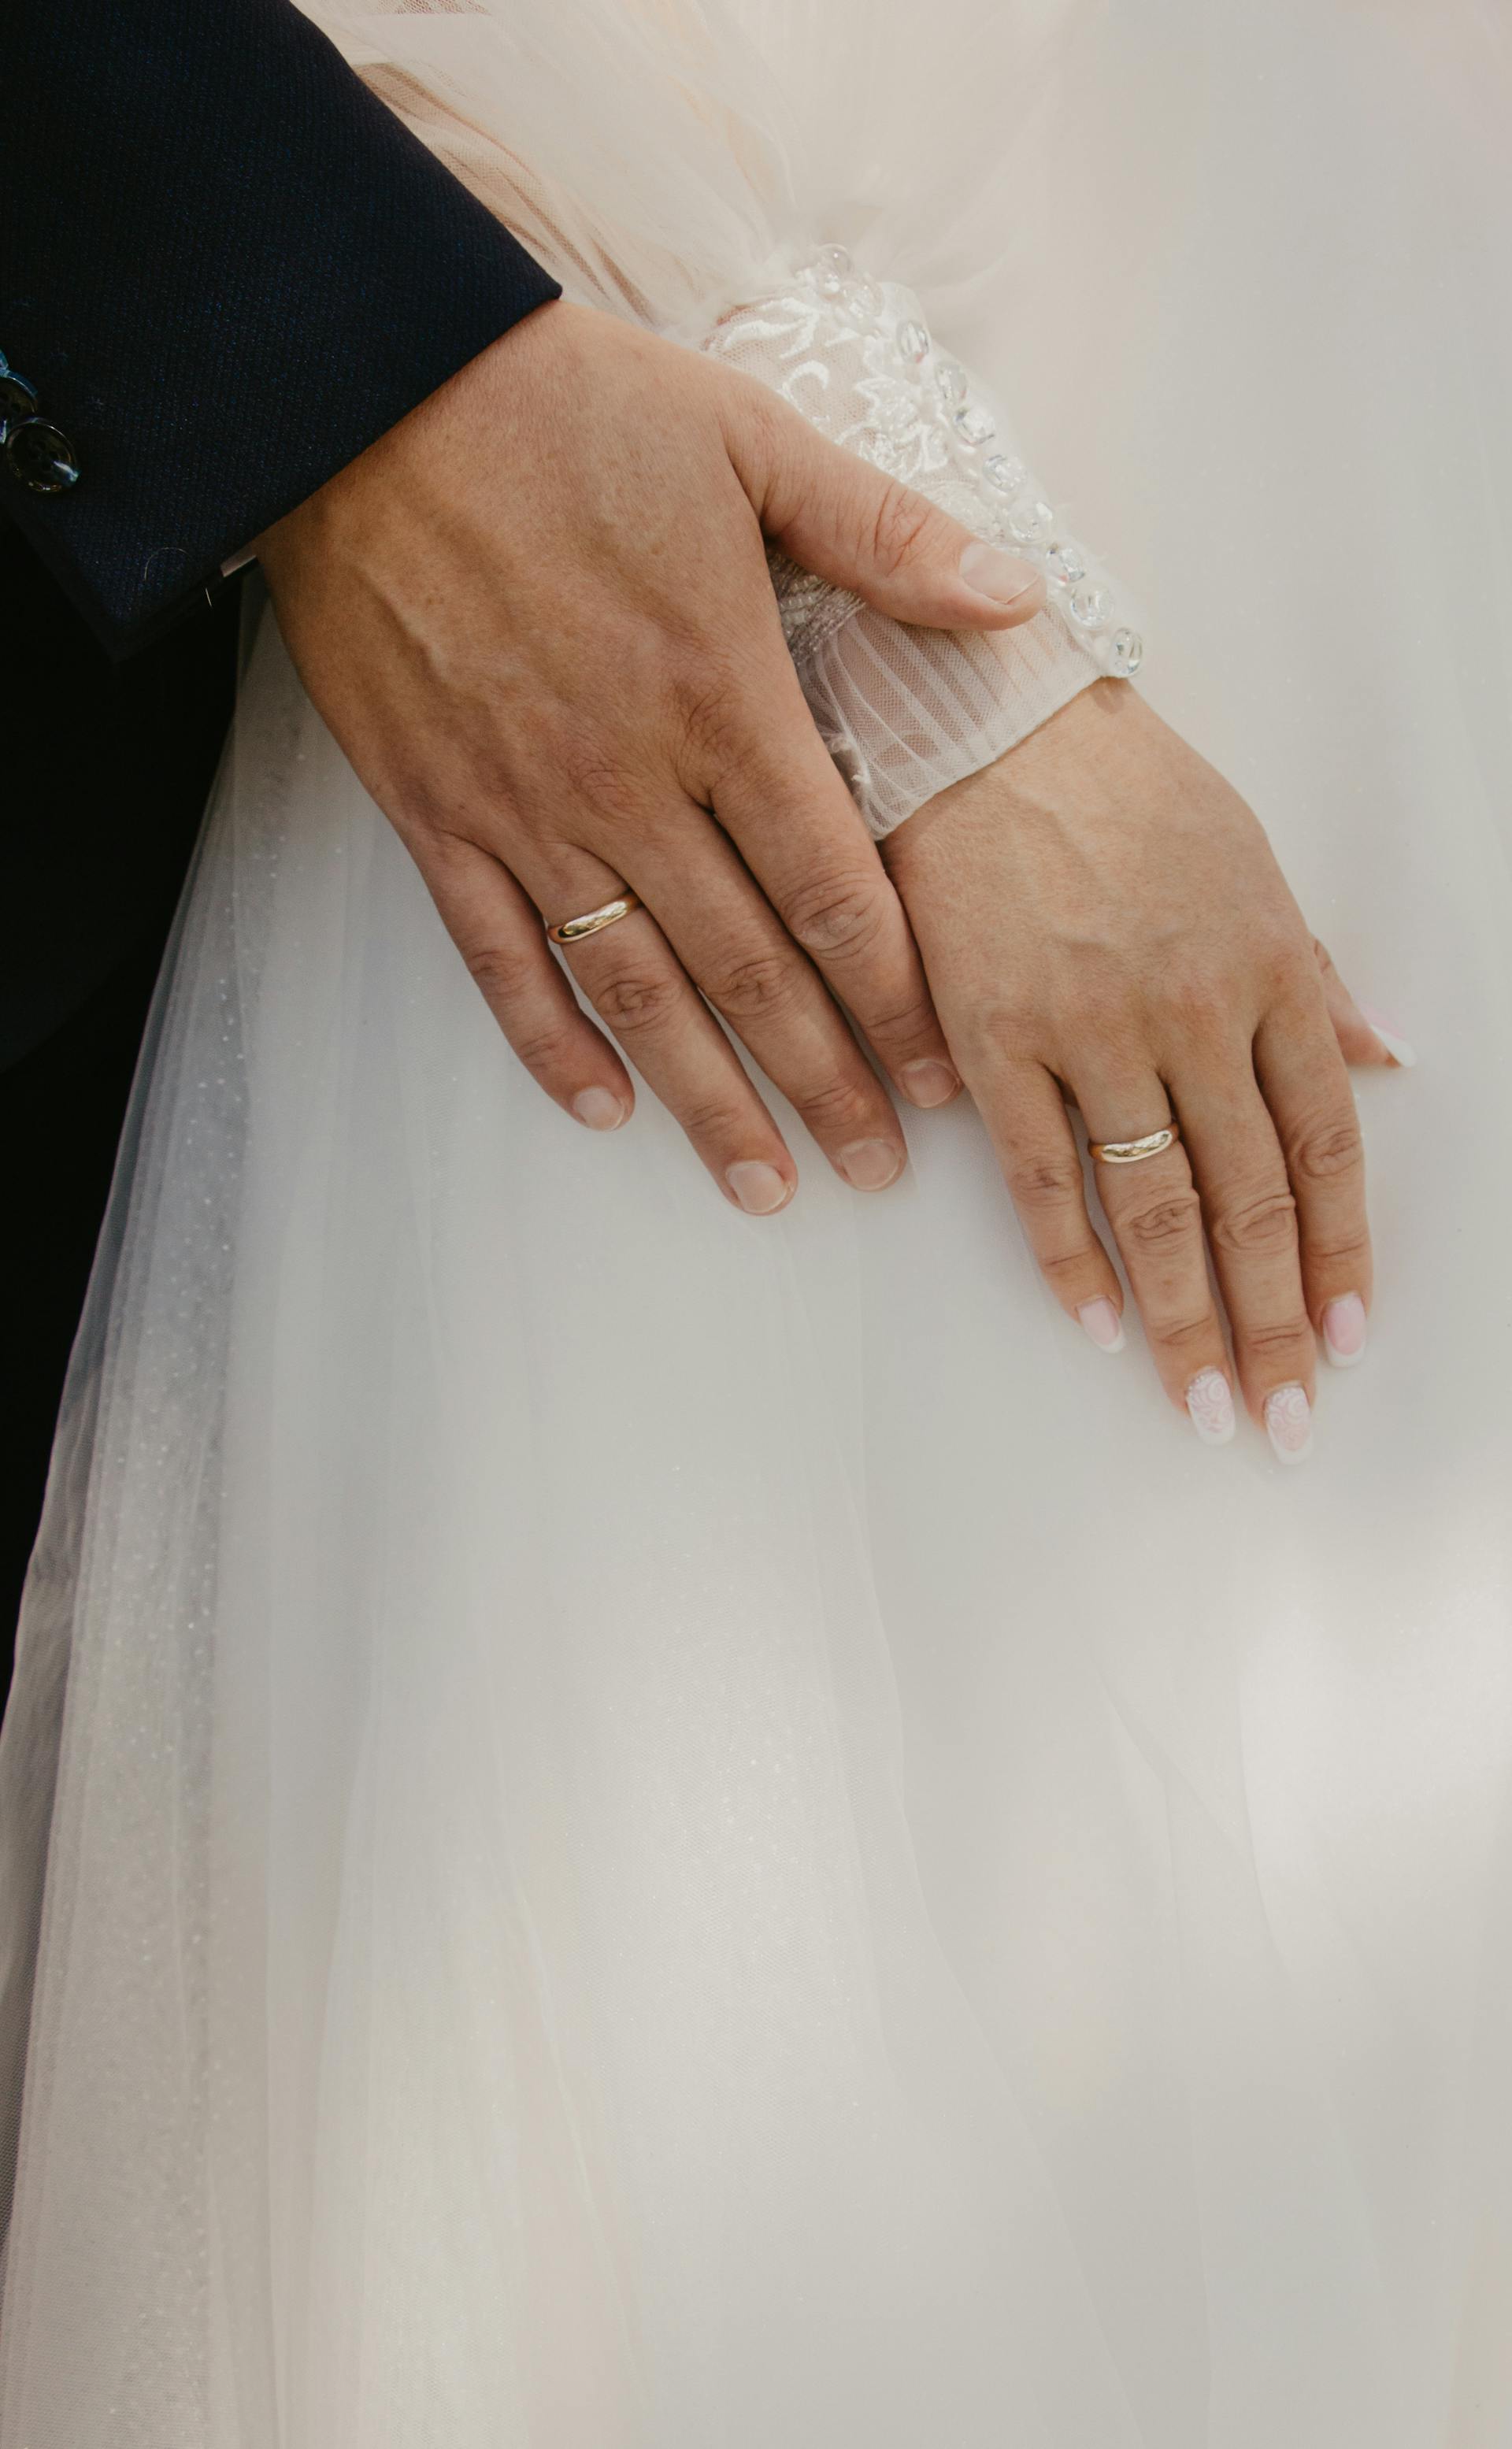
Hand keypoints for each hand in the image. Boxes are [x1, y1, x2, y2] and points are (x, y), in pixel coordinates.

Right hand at [257, 299, 1045, 1212]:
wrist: (367, 391)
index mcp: (725, 698)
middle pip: (749, 970)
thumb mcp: (752, 436)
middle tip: (877, 1170)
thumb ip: (886, 536)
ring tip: (764, 1185)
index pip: (835, 891)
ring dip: (706, 1099)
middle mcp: (631, 780)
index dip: (896, 997)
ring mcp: (526, 808)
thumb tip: (1018, 600)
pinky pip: (501, 958)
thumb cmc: (569, 406)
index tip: (944, 1075)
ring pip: (635, 990)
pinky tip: (605, 1108)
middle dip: (823, 1081)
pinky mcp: (436, 813)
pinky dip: (552, 1042)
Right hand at [883, 681, 1402, 1456]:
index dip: (1341, 1256)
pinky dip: (1069, 1259)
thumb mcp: (1254, 865)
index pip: (1326, 1147)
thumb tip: (1386, 1057)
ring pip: (1156, 1207)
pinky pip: (1039, 1176)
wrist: (991, 722)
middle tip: (1280, 1417)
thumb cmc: (1124, 788)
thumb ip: (1319, 975)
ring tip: (1204, 1404)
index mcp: (1272, 969)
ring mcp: (1095, 1030)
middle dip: (1273, 1325)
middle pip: (1251, 1202)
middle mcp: (1197, 1012)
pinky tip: (1098, 1325)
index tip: (1347, 1339)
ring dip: (1186, 1321)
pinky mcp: (996, 1037)